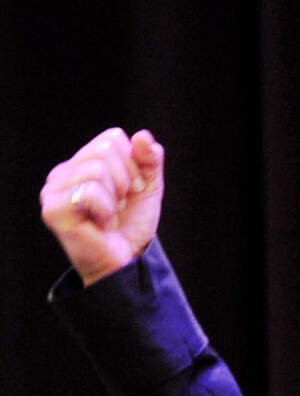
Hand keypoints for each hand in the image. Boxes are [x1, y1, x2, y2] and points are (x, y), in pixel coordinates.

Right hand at [40, 128, 164, 286]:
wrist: (126, 259)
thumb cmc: (132, 224)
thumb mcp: (148, 186)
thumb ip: (149, 159)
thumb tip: (142, 136)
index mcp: (81, 163)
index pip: (111, 138)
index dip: (133, 163)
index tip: (132, 190)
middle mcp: (62, 173)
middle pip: (104, 149)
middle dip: (126, 179)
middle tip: (121, 204)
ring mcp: (53, 191)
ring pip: (97, 169)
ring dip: (115, 197)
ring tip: (108, 215)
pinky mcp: (53, 210)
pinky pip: (90, 190)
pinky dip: (105, 209)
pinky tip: (99, 224)